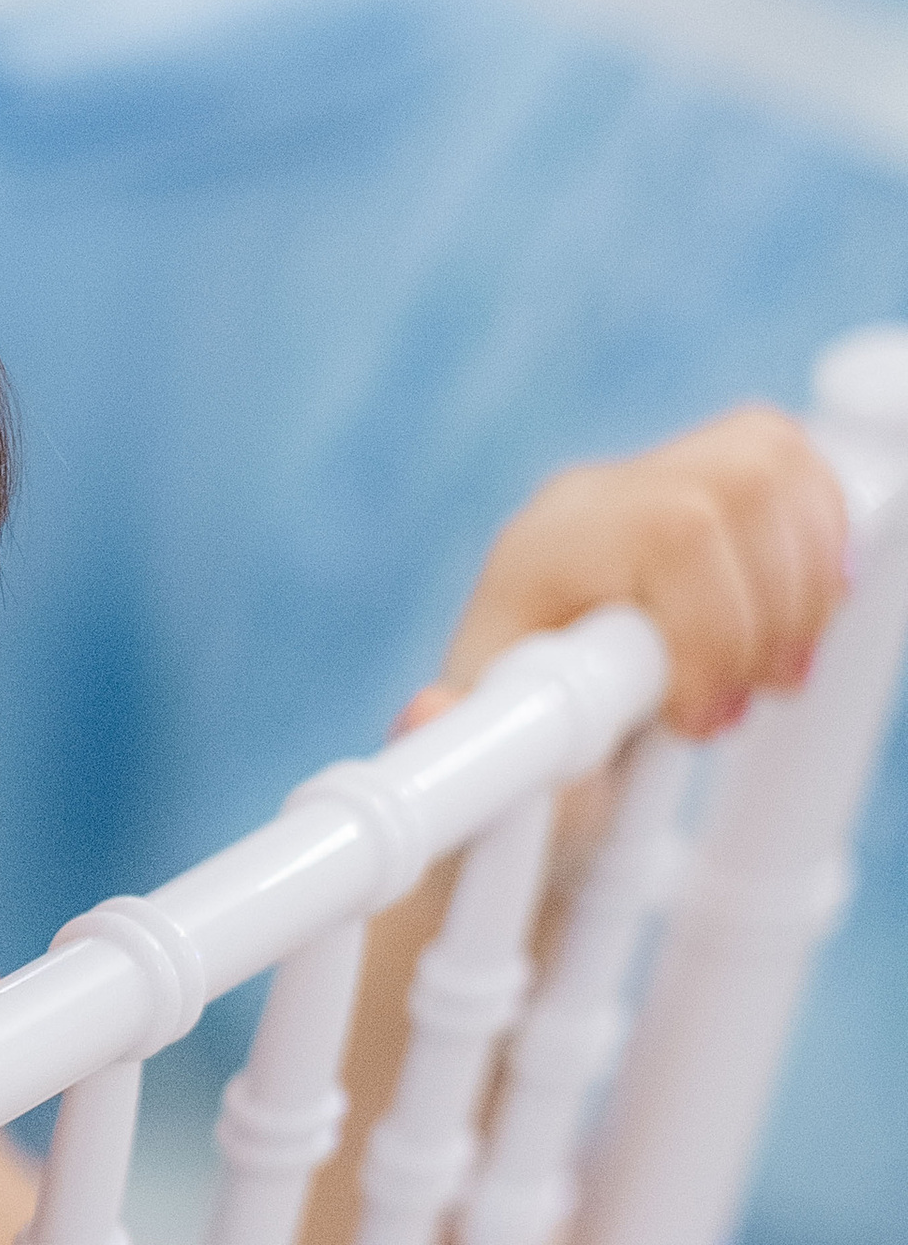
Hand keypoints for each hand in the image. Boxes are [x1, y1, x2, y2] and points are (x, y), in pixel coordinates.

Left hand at [408, 406, 850, 742]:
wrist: (537, 746)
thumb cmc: (521, 767)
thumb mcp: (500, 778)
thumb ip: (477, 755)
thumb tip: (423, 714)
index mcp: (540, 552)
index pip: (673, 532)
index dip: (714, 632)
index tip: (701, 720)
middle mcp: (594, 500)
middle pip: (738, 486)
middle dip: (768, 609)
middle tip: (747, 702)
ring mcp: (653, 482)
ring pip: (775, 466)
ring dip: (803, 585)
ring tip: (770, 676)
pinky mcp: (708, 485)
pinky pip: (795, 472)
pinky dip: (820, 552)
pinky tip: (793, 627)